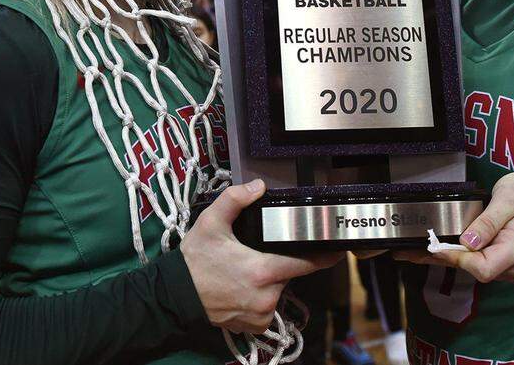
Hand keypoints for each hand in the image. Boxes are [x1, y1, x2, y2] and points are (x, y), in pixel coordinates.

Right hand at [180, 180, 343, 333]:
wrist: (175, 296)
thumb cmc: (194, 261)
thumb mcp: (211, 222)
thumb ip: (235, 199)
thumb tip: (258, 186)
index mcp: (263, 270)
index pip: (307, 263)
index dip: (325, 256)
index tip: (338, 249)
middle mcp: (267, 296)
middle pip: (289, 274)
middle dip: (279, 263)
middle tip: (256, 255)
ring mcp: (262, 314)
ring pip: (278, 291)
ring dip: (270, 281)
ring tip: (245, 271)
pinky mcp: (255, 325)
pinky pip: (268, 308)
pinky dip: (260, 298)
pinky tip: (243, 288)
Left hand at [392, 172, 513, 282]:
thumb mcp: (510, 198)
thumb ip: (489, 221)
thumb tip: (468, 241)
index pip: (482, 267)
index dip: (456, 258)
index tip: (435, 245)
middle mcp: (513, 266)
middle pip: (473, 270)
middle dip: (442, 259)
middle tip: (409, 250)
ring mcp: (507, 268)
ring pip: (471, 269)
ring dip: (444, 258)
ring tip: (414, 250)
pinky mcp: (500, 263)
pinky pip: (475, 263)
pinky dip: (454, 256)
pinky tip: (434, 250)